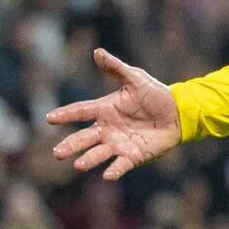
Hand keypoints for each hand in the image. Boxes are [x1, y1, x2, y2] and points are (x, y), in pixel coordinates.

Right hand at [47, 48, 181, 179]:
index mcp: (105, 109)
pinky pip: (122, 164)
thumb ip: (117, 69)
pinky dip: (115, 170)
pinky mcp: (133, 155)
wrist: (178, 112)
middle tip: (57, 153)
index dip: (66, 115)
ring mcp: (119, 143)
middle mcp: (107, 129)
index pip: (81, 111)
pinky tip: (108, 176)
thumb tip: (98, 52)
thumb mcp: (136, 79)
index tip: (49, 118)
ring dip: (89, 159)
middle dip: (70, 145)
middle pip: (84, 138)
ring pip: (98, 153)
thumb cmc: (155, 95)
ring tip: (78, 165)